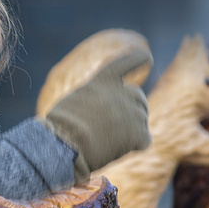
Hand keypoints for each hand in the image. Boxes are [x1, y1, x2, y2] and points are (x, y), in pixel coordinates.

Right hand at [42, 48, 150, 180]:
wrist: (65, 144)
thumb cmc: (61, 128)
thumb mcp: (74, 102)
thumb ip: (96, 100)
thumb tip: (111, 117)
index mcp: (103, 81)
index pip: (125, 63)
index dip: (137, 60)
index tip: (147, 57)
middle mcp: (122, 92)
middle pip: (138, 99)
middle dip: (131, 110)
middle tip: (112, 128)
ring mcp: (133, 112)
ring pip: (141, 121)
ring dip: (129, 131)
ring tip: (106, 140)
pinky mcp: (139, 133)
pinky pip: (144, 140)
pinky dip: (135, 146)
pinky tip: (119, 149)